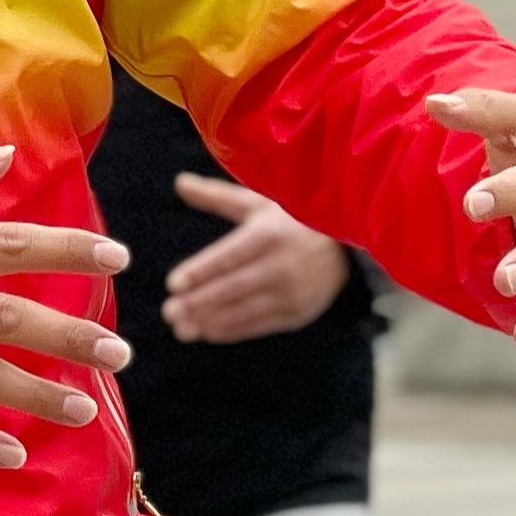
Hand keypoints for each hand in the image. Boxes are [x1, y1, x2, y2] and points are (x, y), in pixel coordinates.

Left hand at [162, 174, 350, 342]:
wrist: (346, 247)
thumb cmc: (292, 218)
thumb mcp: (258, 202)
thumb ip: (217, 196)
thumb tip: (179, 182)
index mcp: (269, 234)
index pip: (229, 256)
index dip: (201, 271)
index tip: (173, 284)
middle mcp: (282, 264)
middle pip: (233, 287)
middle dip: (198, 302)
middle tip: (169, 312)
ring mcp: (292, 292)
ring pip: (243, 311)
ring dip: (209, 321)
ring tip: (181, 328)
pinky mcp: (298, 313)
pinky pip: (258, 325)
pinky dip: (232, 331)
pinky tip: (208, 332)